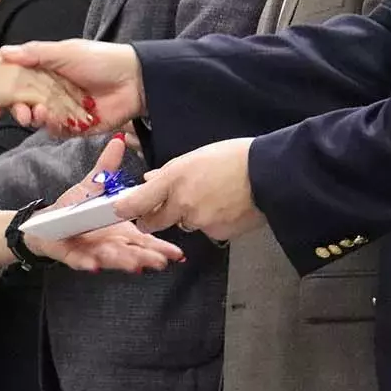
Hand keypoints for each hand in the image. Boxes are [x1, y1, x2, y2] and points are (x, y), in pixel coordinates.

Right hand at [0, 40, 142, 134]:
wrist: (135, 80)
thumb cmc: (101, 59)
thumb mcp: (66, 51)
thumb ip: (35, 54)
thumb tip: (4, 52)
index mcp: (45, 71)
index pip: (14, 82)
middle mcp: (51, 91)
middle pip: (20, 103)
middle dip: (7, 110)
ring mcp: (62, 110)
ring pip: (36, 119)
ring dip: (30, 117)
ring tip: (35, 112)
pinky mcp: (76, 126)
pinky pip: (56, 131)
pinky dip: (52, 126)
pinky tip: (56, 119)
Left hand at [25, 136, 185, 271]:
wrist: (44, 223)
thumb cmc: (73, 208)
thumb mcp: (93, 185)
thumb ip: (106, 167)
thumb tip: (118, 141)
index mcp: (121, 229)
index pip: (145, 239)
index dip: (161, 247)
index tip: (177, 253)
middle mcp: (112, 244)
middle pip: (133, 253)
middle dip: (146, 257)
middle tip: (159, 261)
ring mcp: (94, 252)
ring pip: (111, 259)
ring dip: (123, 262)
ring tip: (135, 265)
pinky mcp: (74, 257)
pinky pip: (81, 261)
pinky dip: (88, 263)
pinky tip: (94, 265)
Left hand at [110, 137, 263, 239]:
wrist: (269, 174)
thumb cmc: (235, 157)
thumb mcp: (196, 156)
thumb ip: (169, 172)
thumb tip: (151, 180)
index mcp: (174, 177)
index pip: (137, 201)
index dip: (127, 208)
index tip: (120, 209)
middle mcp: (181, 202)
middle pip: (155, 221)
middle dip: (155, 217)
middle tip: (165, 207)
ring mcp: (198, 221)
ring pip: (185, 224)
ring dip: (190, 215)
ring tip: (213, 196)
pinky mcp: (216, 233)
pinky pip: (206, 230)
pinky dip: (212, 222)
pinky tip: (227, 206)